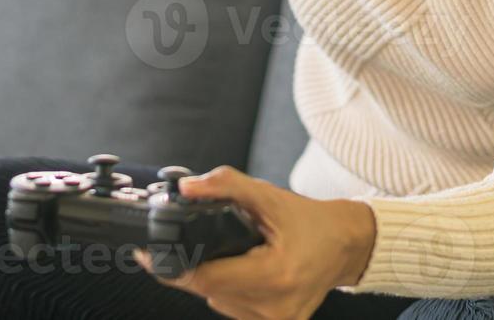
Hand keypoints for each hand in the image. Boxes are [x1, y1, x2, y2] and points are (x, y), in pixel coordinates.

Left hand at [132, 165, 376, 319]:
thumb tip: (188, 188)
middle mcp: (276, 307)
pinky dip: (231, 290)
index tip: (147, 253)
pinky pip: (234, 310)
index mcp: (275, 275)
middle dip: (199, 265)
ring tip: (237, 255)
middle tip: (209, 240)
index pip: (205, 279)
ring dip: (215, 279)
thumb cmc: (310, 221)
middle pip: (208, 291)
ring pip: (218, 302)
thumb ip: (226, 186)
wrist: (346, 245)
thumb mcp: (268, 196)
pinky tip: (245, 271)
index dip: (172, 266)